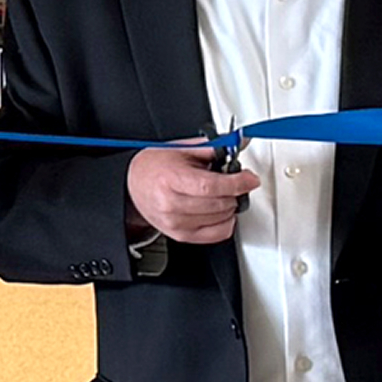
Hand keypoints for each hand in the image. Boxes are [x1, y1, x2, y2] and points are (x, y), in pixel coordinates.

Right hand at [126, 144, 258, 245]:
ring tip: (222, 194)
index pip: (211, 187)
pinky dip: (226, 222)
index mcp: (171, 179)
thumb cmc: (153, 167)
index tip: (250, 179)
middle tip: (234, 182)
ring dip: (230, 205)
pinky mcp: (181, 235)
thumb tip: (234, 146)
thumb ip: (210, 149)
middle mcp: (172, 204)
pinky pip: (217, 234)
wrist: (132, 185)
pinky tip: (221, 211)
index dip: (237, 183)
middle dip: (235, 192)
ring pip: (221, 219)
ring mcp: (176, 223)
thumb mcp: (179, 150)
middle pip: (219, 204)